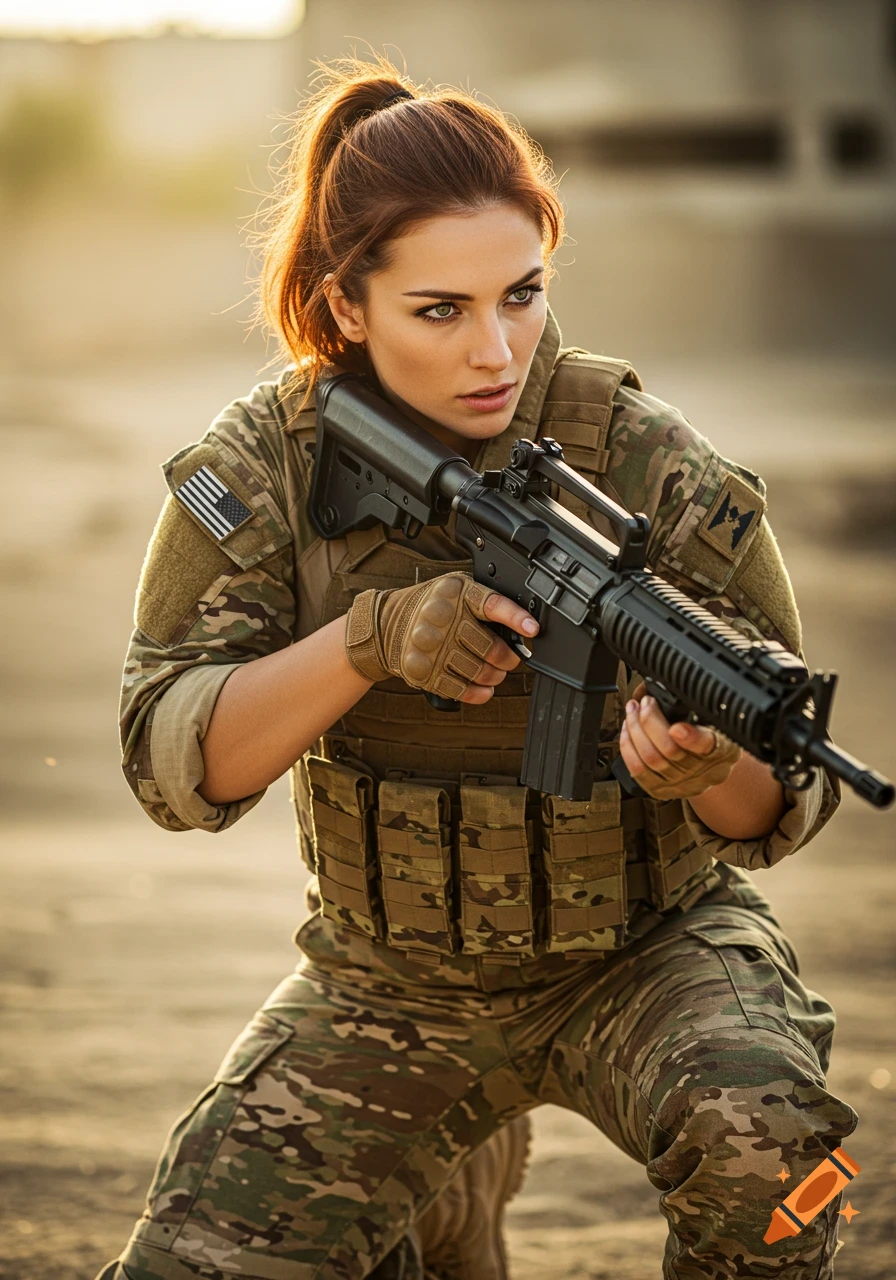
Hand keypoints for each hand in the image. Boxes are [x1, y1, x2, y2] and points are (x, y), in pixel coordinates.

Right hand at [344, 572, 538, 704]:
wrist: (385, 625)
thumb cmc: (429, 607)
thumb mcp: (453, 590)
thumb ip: (481, 601)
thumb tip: (519, 627)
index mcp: (455, 592)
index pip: (492, 604)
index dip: (515, 617)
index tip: (532, 630)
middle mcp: (441, 618)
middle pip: (490, 646)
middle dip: (508, 658)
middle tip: (511, 660)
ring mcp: (430, 646)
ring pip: (479, 671)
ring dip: (495, 677)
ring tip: (496, 674)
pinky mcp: (422, 670)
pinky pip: (460, 689)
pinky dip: (478, 694)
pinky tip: (484, 690)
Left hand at [620, 682, 740, 800]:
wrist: (710, 770)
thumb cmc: (711, 737)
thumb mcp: (715, 719)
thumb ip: (695, 704)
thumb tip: (660, 684)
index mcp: (721, 749)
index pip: (707, 745)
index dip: (690, 738)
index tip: (676, 727)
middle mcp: (702, 771)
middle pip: (670, 749)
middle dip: (650, 720)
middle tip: (646, 702)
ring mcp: (681, 783)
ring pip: (650, 758)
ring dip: (635, 729)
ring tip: (633, 710)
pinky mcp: (661, 790)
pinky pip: (637, 770)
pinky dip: (627, 746)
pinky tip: (628, 729)